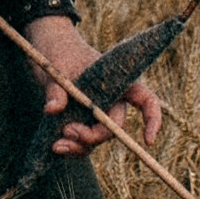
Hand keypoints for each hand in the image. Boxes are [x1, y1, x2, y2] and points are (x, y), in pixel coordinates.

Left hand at [24, 14, 163, 158]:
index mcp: (116, 80)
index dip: (153, 119)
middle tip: (68, 130)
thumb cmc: (58, 52)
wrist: (47, 50)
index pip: (145, 99)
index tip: (148, 141)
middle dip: (94, 135)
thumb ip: (56, 90)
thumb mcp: (56, 68)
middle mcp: (110, 100)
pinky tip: (56, 146)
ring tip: (57, 145)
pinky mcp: (82, 122)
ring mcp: (96, 113)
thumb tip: (52, 109)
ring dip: (80, 146)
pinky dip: (73, 148)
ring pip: (98, 139)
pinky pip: (84, 144)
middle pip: (114, 126)